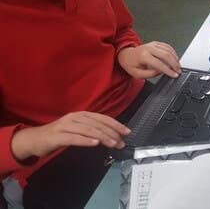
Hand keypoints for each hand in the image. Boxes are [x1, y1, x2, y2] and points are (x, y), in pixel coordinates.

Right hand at [11, 112, 130, 160]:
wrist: (34, 139)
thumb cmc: (59, 135)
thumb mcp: (77, 129)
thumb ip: (91, 130)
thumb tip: (111, 135)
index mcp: (81, 114)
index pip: (102, 118)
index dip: (115, 124)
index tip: (126, 132)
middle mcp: (75, 117)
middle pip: (97, 124)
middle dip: (111, 133)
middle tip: (121, 142)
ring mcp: (65, 125)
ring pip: (88, 130)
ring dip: (102, 137)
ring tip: (113, 143)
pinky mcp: (57, 136)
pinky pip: (74, 138)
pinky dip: (86, 140)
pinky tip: (95, 143)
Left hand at [118, 42, 180, 78]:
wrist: (126, 55)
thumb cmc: (131, 64)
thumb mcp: (138, 74)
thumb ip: (150, 74)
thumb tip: (162, 71)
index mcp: (143, 56)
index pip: (159, 64)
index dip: (168, 70)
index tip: (174, 75)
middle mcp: (148, 48)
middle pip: (166, 55)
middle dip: (174, 64)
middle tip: (178, 71)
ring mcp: (152, 44)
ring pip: (168, 50)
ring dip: (175, 58)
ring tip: (178, 66)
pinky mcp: (156, 43)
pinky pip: (167, 46)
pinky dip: (173, 52)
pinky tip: (175, 58)